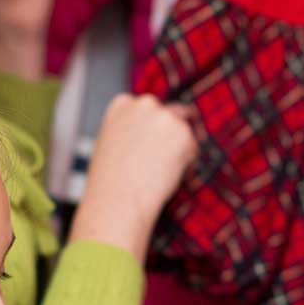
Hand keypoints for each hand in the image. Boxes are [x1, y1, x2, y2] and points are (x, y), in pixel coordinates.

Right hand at [69, 94, 197, 260]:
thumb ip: (129, 132)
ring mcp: (165, 116)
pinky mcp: (183, 133)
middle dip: (173, 135)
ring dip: (180, 151)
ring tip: (162, 175)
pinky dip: (187, 166)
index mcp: (122, 103)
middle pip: (172, 114)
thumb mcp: (109, 144)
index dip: (153, 129)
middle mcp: (144, 103)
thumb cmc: (110, 182)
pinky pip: (193, 150)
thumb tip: (151, 136)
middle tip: (165, 163)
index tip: (152, 147)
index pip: (148, 108)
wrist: (117, 201)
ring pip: (184, 132)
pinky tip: (169, 178)